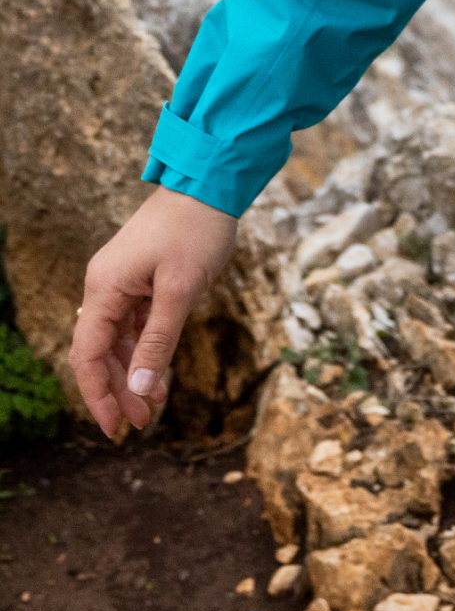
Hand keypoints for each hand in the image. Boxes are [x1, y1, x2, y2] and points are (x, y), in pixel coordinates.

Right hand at [71, 188, 238, 439]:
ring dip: (133, 371)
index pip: (87, 355)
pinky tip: (159, 371)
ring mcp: (123, 281)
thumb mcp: (181, 290)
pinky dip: (146, 347)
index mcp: (104, 289)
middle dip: (118, 389)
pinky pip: (136, 322)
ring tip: (154, 404)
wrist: (211, 183)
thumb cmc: (197, 230)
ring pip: (119, 339)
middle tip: (141, 422)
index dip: (98, 395)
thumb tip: (138, 389)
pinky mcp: (142, 277)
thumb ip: (158, 341)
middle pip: (100, 351)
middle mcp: (105, 287)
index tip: (115, 427)